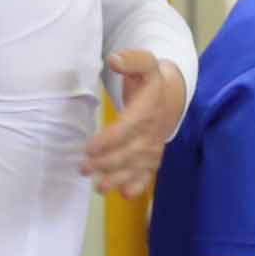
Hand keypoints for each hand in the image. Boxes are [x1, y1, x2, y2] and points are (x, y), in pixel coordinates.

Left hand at [83, 49, 186, 196]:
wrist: (170, 96)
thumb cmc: (149, 80)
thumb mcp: (144, 63)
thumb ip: (131, 60)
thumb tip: (114, 60)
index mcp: (148, 109)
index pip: (128, 128)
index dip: (109, 139)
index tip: (89, 147)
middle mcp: (152, 132)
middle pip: (129, 152)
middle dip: (107, 163)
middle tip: (84, 168)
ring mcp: (153, 147)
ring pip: (136, 167)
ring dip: (118, 179)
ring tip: (99, 187)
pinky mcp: (152, 157)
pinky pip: (148, 174)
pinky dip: (138, 186)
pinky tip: (126, 194)